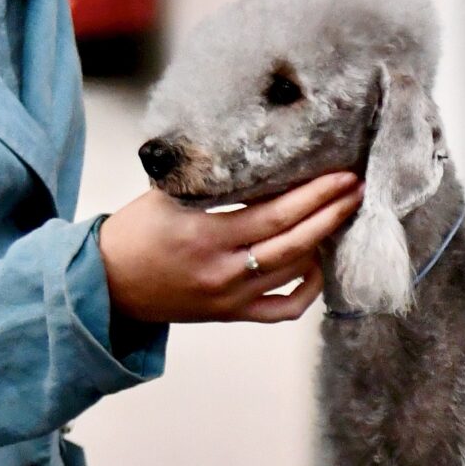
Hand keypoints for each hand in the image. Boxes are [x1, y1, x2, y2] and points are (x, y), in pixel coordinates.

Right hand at [98, 171, 363, 323]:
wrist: (108, 284)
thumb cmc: (136, 233)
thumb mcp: (165, 195)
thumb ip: (208, 177)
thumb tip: (254, 149)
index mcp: (206, 234)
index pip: (276, 213)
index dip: (315, 195)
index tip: (341, 176)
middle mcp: (224, 269)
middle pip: (295, 241)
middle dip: (331, 213)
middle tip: (356, 189)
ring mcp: (232, 297)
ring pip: (295, 271)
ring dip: (323, 242)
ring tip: (341, 215)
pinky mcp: (234, 315)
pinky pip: (285, 309)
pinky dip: (308, 289)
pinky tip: (317, 265)